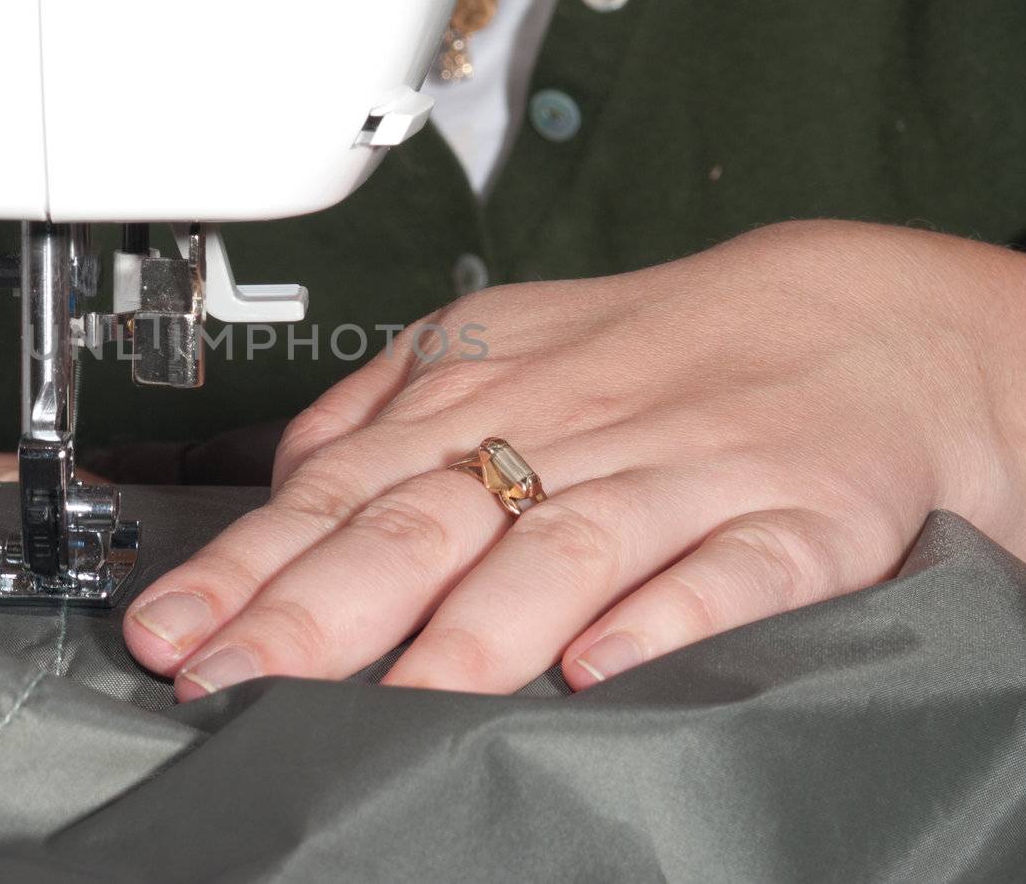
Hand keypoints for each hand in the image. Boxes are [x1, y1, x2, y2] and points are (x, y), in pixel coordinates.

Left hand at [122, 221, 1025, 697]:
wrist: (851, 322)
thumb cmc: (650, 350)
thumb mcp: (490, 344)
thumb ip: (376, 412)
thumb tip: (279, 480)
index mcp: (480, 399)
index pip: (339, 491)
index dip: (250, 566)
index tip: (173, 631)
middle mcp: (564, 438)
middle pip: (422, 525)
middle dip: (314, 611)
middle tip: (230, 680)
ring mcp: (676, 477)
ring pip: (559, 553)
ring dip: (470, 633)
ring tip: (393, 703)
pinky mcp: (791, 519)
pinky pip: (725, 572)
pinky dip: (661, 615)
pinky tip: (600, 665)